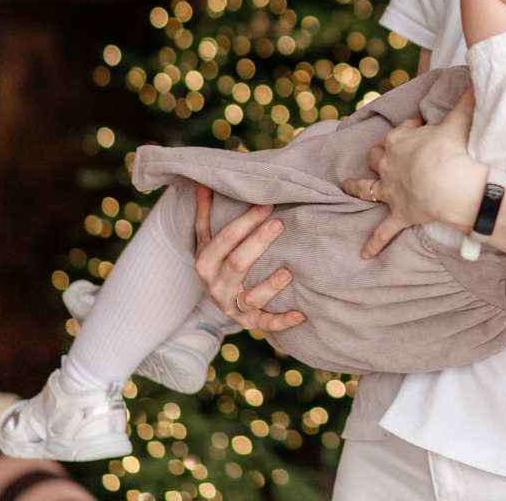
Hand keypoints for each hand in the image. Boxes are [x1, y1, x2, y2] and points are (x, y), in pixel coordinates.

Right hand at [192, 184, 306, 331]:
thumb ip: (205, 211)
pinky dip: (283, 321)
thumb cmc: (216, 260)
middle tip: (280, 224)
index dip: (246, 221)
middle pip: (237, 264)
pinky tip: (302, 314)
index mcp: (205, 262)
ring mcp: (231, 307)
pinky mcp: (248, 323)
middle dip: (259, 243)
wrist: (213, 299)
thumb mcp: (206, 238)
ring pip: (251, 298)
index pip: (226, 238)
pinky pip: (265, 324)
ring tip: (288, 271)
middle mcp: (215, 286)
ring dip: (270, 286)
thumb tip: (203, 181)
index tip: (268, 204)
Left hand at [342, 88, 483, 258]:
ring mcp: (390, 191)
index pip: (400, 130)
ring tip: (347, 186)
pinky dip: (373, 244)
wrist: (450, 184)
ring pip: (365, 187)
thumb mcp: (458, 120)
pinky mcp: (397, 214)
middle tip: (389, 156)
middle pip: (377, 155)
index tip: (423, 128)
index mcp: (399, 140)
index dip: (411, 128)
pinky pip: (382, 232)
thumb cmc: (452, 151)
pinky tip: (364, 255)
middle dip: (380, 154)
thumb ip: (465, 101)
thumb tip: (474, 81)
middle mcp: (388, 164)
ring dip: (356, 186)